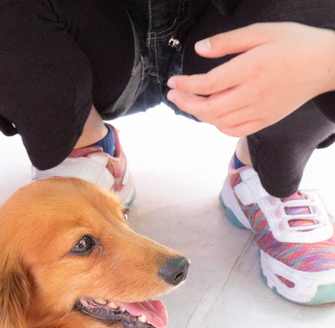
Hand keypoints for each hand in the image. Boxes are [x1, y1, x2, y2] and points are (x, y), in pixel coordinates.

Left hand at [167, 23, 334, 136]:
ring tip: (189, 102)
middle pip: (207, 108)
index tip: (172, 82)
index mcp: (250, 69)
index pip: (206, 84)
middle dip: (184, 103)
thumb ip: (228, 41)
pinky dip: (217, 125)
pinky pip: (234, 130)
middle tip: (173, 95)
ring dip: (198, 114)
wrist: (327, 64)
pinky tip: (212, 114)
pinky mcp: (266, 120)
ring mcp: (259, 110)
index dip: (184, 85)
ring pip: (218, 122)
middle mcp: (253, 94)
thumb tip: (199, 49)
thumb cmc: (295, 43)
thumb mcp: (262, 31)